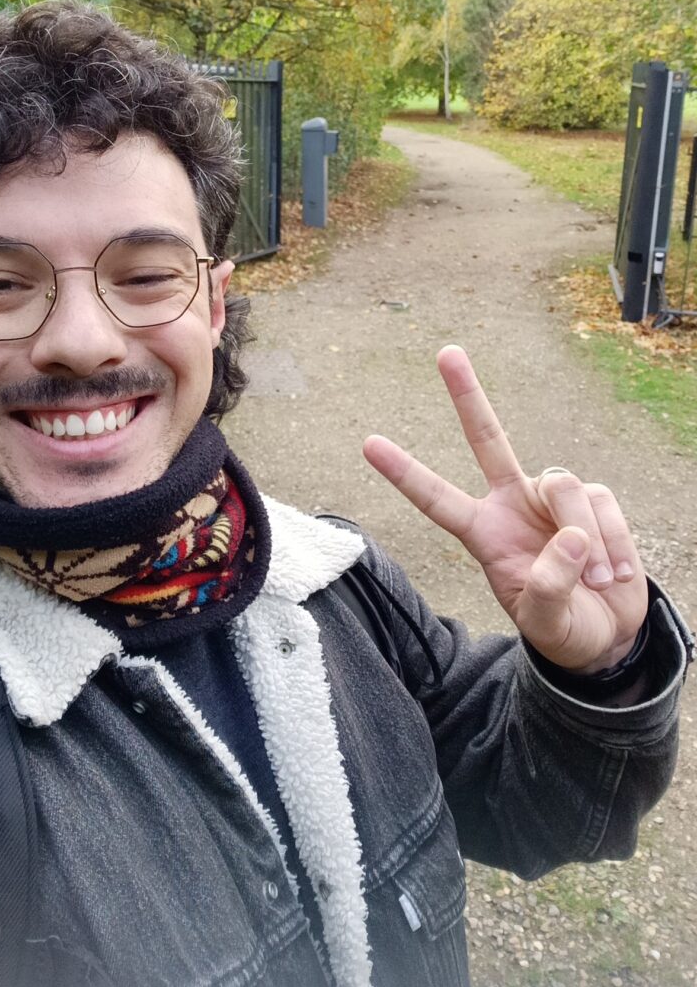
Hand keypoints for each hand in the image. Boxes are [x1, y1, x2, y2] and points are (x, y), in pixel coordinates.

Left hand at [363, 345, 647, 672]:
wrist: (607, 634)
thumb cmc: (563, 629)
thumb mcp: (546, 622)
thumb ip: (551, 585)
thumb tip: (571, 536)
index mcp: (485, 534)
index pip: (438, 499)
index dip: (406, 473)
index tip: (368, 443)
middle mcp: (513, 504)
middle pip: (487, 438)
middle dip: (468, 395)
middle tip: (446, 352)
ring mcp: (553, 500)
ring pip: (566, 488)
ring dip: (588, 540)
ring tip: (599, 581)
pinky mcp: (594, 501)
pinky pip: (603, 505)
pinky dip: (614, 542)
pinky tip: (616, 572)